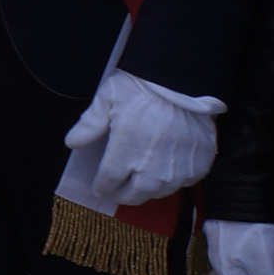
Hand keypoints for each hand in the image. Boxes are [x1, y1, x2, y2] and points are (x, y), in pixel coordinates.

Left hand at [62, 69, 223, 209]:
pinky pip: (186, 182)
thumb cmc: (143, 86)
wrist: (184, 79)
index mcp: (126, 149)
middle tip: (119, 193)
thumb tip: (73, 142)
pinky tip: (167, 177)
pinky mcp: (200, 161)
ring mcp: (179, 165)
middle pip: (136, 193)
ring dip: (148, 192)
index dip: (102, 186)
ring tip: (140, 187)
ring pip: (161, 191)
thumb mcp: (108, 98)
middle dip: (125, 195)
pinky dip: (175, 183)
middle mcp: (152, 164)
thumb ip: (90, 124)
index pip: (109, 180)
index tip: (99, 189)